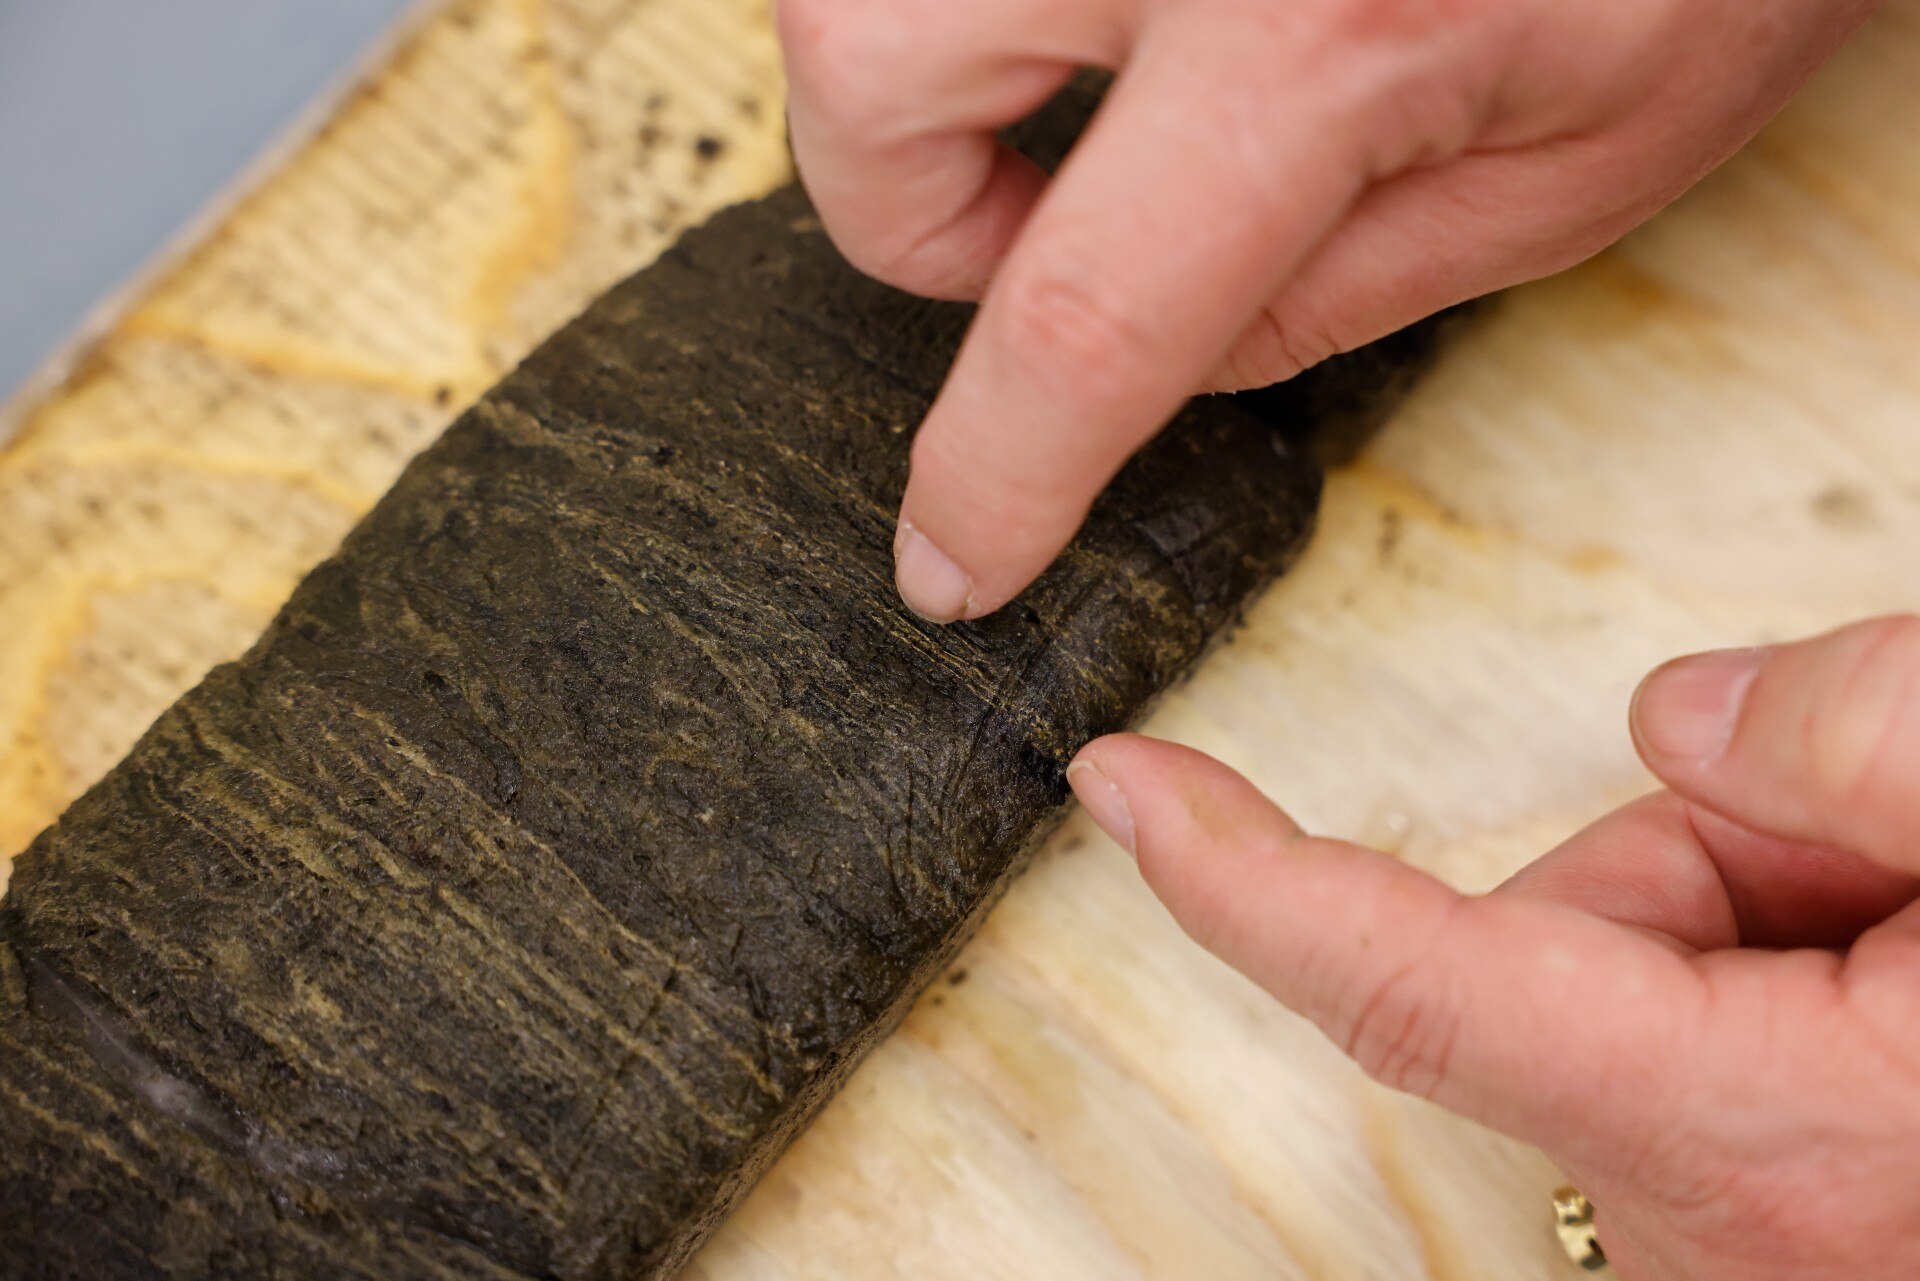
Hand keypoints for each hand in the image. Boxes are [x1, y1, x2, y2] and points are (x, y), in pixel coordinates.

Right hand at [777, 0, 1874, 621]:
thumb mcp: (1560, 176)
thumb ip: (1326, 297)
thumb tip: (1141, 367)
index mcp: (1322, 30)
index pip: (1076, 310)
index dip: (991, 473)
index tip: (953, 559)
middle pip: (867, 73)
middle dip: (905, 201)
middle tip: (1028, 237)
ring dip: (923, 75)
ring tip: (1071, 109)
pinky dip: (988, 1)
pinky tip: (1103, 20)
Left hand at [1068, 616, 1919, 1279]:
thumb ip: (1887, 731)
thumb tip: (1677, 718)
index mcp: (1766, 1133)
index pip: (1410, 977)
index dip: (1241, 872)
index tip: (1118, 787)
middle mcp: (1718, 1216)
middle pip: (1571, 925)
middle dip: (1712, 843)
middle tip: (1909, 854)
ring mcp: (1739, 1227)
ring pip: (1648, 957)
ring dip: (1780, 893)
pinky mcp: (1759, 1207)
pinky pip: (1700, 1015)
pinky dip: (1789, 955)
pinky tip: (1912, 966)